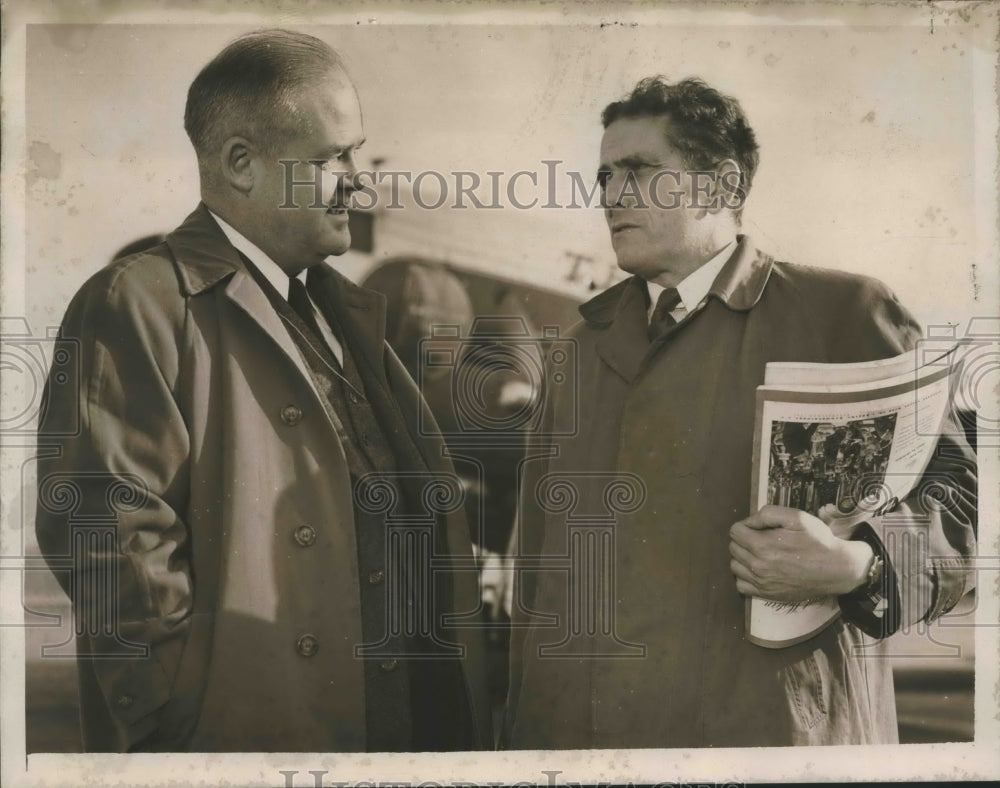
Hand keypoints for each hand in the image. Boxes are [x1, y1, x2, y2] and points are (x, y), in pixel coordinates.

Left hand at [729, 504, 872, 602]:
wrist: (837, 569)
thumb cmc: (818, 541)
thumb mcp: (797, 517)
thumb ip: (768, 514)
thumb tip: (748, 522)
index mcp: (763, 545)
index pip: (734, 531)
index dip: (746, 525)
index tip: (759, 527)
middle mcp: (758, 566)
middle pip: (733, 548)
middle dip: (744, 540)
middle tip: (762, 539)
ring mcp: (762, 583)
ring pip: (734, 566)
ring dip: (743, 558)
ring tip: (760, 554)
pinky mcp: (767, 595)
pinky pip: (741, 585)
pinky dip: (746, 577)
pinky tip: (759, 570)